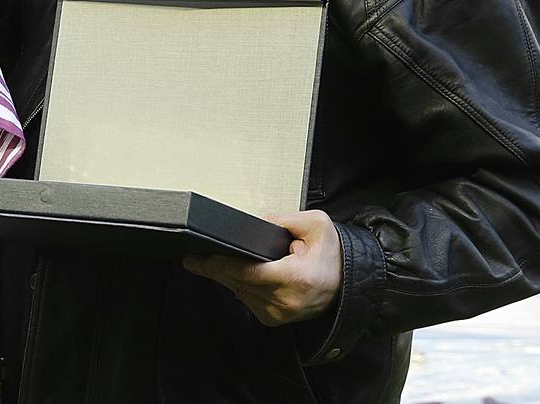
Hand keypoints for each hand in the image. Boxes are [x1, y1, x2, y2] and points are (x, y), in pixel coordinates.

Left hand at [182, 210, 341, 325]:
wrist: (347, 282)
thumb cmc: (332, 254)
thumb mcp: (314, 224)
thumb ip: (284, 220)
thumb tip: (256, 223)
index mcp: (295, 279)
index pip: (248, 273)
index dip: (221, 265)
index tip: (201, 258)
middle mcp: (285, 301)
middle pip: (238, 284)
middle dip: (214, 269)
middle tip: (192, 260)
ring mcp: (280, 314)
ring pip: (240, 293)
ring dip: (224, 278)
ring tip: (209, 262)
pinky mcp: (275, 319)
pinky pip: (247, 300)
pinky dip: (238, 286)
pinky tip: (232, 274)